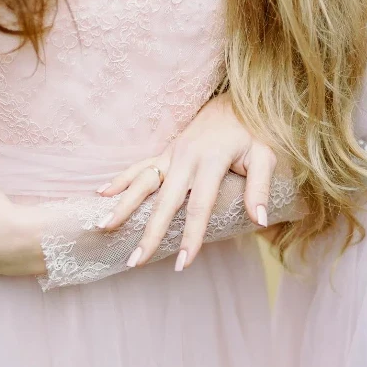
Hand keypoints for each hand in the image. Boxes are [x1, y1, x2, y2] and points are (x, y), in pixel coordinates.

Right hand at [97, 92, 276, 269]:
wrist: (234, 102)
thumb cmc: (252, 134)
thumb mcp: (265, 157)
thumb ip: (260, 188)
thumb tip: (259, 220)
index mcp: (211, 161)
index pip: (199, 206)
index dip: (191, 236)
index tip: (183, 264)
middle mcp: (186, 158)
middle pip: (164, 202)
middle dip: (149, 233)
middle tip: (136, 261)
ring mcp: (172, 155)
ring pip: (142, 183)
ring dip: (123, 206)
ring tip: (103, 227)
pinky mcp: (165, 153)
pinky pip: (138, 167)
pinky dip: (119, 180)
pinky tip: (101, 194)